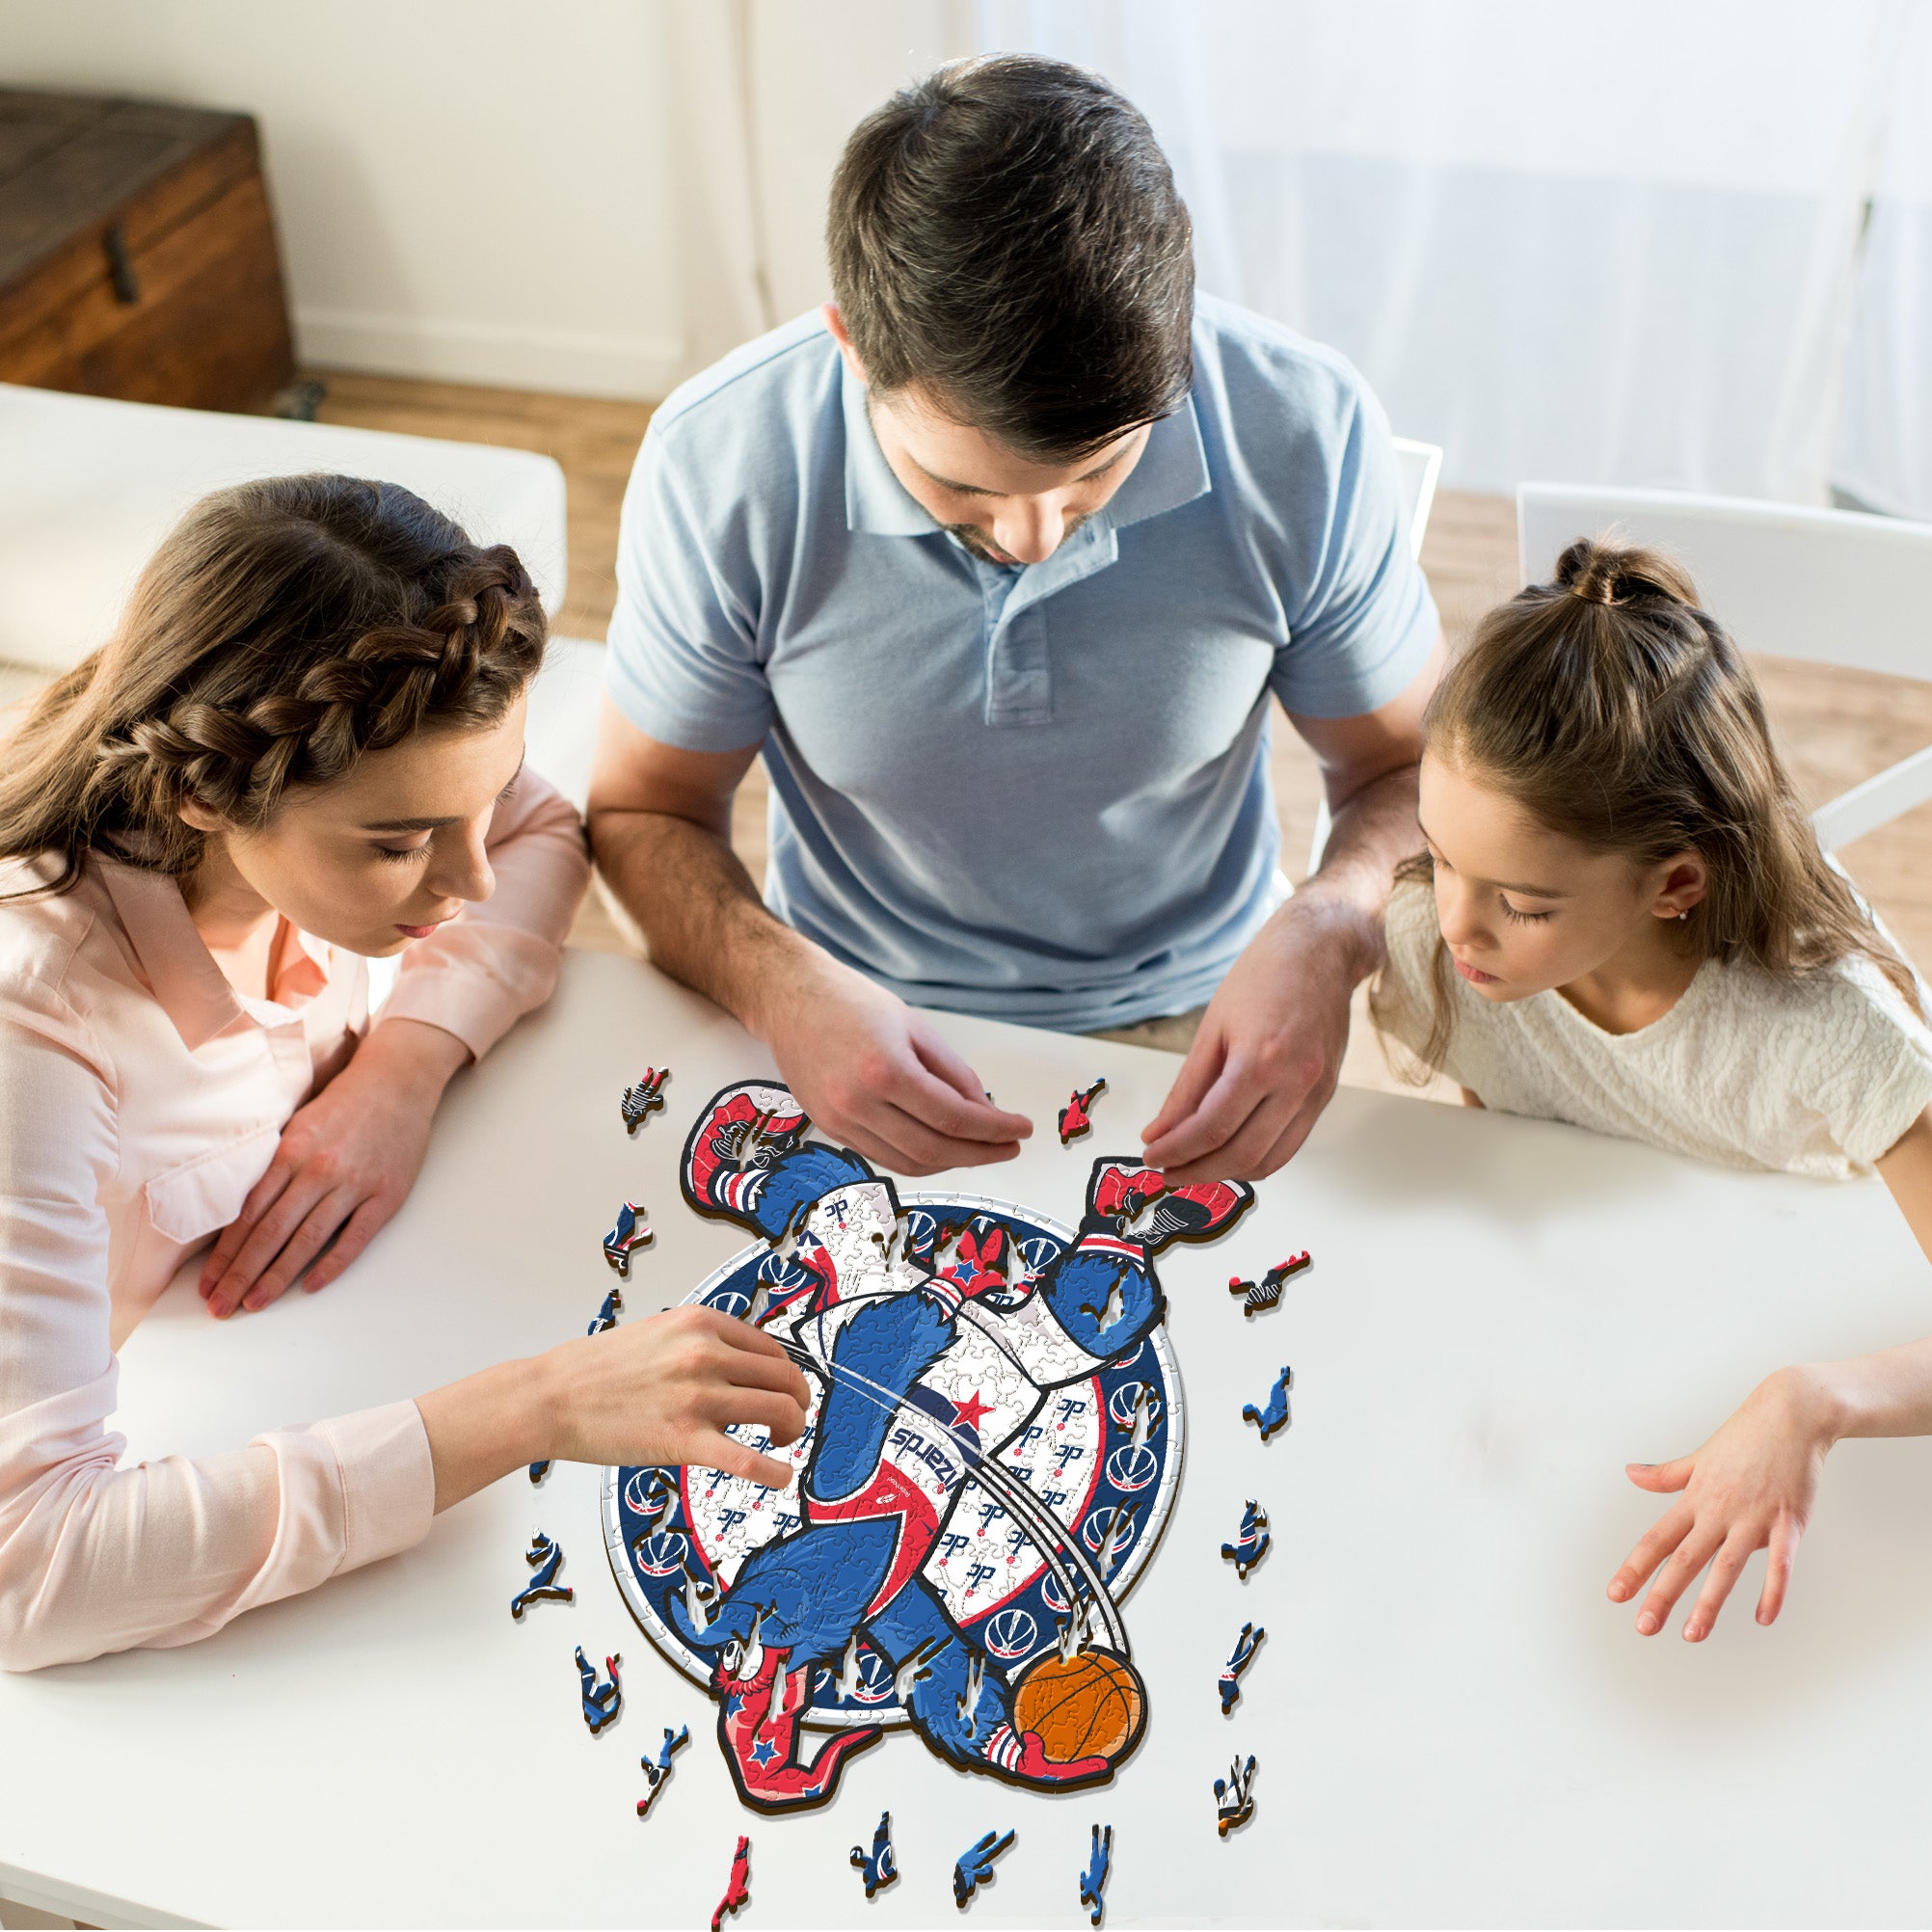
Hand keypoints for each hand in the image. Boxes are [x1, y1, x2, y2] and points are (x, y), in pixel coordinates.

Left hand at [200, 1018, 467, 1317]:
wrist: (397, 1081)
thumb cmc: (343, 1104)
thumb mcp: (297, 1125)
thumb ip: (273, 1166)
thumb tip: (239, 1214)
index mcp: (290, 1152)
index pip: (248, 1214)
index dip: (225, 1254)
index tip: (208, 1283)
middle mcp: (318, 1170)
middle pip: (270, 1233)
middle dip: (241, 1275)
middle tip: (220, 1307)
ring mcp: (354, 1184)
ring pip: (307, 1240)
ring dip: (276, 1277)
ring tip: (254, 1304)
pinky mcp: (386, 1195)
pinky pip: (354, 1237)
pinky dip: (331, 1264)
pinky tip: (310, 1286)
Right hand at [538, 1305, 812, 1488]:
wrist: (550, 1396)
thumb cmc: (596, 1369)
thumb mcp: (659, 1332)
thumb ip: (701, 1342)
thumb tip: (742, 1365)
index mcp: (700, 1323)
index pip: (771, 1349)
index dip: (786, 1375)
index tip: (784, 1391)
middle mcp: (706, 1354)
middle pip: (785, 1378)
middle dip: (797, 1402)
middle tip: (790, 1420)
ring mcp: (697, 1396)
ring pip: (779, 1411)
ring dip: (791, 1430)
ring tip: (780, 1442)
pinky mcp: (684, 1440)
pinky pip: (750, 1460)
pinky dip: (776, 1473)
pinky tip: (781, 1477)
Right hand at [756, 951, 1031, 1175]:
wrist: (790, 1000)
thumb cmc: (850, 1003)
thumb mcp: (915, 1027)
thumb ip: (952, 1072)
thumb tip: (983, 1109)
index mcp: (884, 1070)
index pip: (953, 1117)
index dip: (994, 1130)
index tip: (1020, 1130)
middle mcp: (857, 1103)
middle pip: (934, 1149)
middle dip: (980, 1153)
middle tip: (1008, 1146)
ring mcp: (839, 1120)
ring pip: (909, 1163)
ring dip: (951, 1163)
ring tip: (979, 1149)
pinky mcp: (829, 1128)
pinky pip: (884, 1157)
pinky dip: (918, 1158)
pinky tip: (941, 1146)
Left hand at [1140, 893, 1367, 1183]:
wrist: (1321, 950)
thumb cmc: (1265, 975)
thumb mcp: (1212, 1028)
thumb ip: (1186, 1089)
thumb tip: (1160, 1132)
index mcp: (1261, 1059)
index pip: (1211, 1128)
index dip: (1176, 1151)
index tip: (1152, 1158)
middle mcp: (1296, 1082)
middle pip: (1241, 1154)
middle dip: (1196, 1171)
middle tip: (1166, 1171)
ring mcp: (1316, 1092)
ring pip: (1269, 1160)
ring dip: (1227, 1174)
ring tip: (1193, 1167)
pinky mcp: (1325, 1095)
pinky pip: (1290, 1145)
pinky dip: (1257, 1159)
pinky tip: (1229, 1151)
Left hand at [1608, 1366, 1838, 1640]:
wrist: (1791, 1414)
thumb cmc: (1744, 1437)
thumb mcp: (1699, 1457)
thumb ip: (1666, 1474)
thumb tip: (1630, 1473)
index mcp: (1695, 1498)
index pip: (1657, 1539)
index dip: (1635, 1568)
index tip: (1615, 1594)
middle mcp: (1718, 1510)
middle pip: (1685, 1559)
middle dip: (1662, 1594)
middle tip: (1643, 1627)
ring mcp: (1754, 1517)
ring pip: (1726, 1566)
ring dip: (1709, 1602)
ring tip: (1692, 1634)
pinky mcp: (1789, 1521)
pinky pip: (1781, 1562)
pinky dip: (1773, 1590)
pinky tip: (1763, 1617)